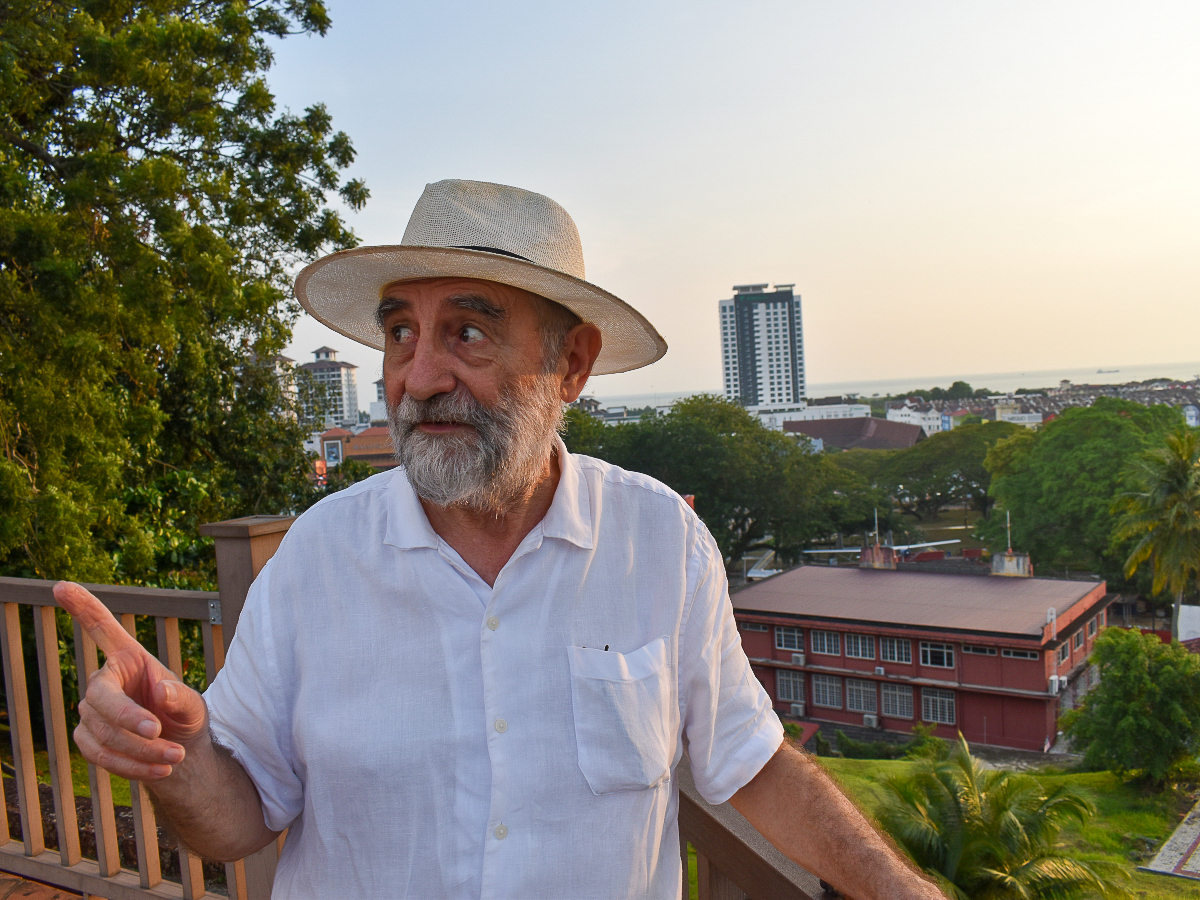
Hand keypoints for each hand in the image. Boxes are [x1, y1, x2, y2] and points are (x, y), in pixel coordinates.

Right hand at [54, 581, 208, 780]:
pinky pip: (100, 756)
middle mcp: (104, 681)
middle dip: (127, 719)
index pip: (102, 630)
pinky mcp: (87, 741)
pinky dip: (132, 765)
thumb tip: (161, 692)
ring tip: (176, 756)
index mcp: (129, 659)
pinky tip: (161, 769)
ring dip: (140, 749)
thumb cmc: (186, 719)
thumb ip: (181, 697)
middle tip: (158, 732)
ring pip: (102, 733)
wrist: (181, 755)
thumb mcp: (194, 706)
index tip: (61, 585)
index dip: (83, 608)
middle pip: (99, 698)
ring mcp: (90, 712)